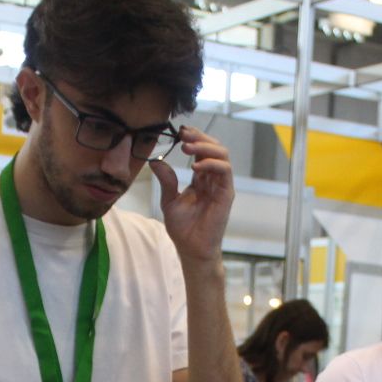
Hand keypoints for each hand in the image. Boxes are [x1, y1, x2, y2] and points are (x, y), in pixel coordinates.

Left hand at [149, 127, 233, 265]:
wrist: (192, 249)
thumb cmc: (183, 228)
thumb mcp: (169, 200)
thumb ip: (166, 180)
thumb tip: (155, 161)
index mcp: (202, 178)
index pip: (202, 150)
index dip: (193, 138)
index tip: (179, 132)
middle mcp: (213, 178)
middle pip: (214, 147)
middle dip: (199, 137)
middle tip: (183, 134)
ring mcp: (221, 185)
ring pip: (222, 154)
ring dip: (205, 146)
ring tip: (187, 147)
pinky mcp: (226, 194)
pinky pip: (224, 171)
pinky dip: (211, 164)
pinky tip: (195, 166)